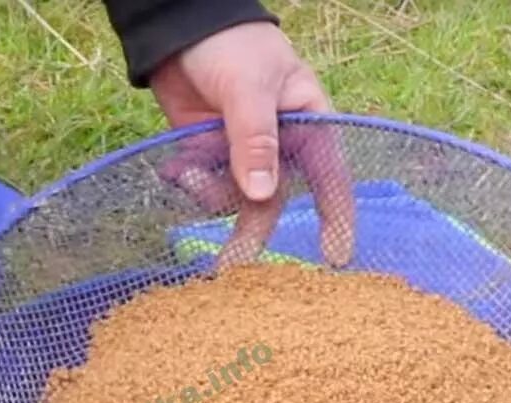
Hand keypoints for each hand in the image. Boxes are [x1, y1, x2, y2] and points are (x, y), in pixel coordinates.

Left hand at [150, 22, 354, 265]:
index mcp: (308, 124)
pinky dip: (189, 182)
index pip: (329, 177)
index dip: (335, 217)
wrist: (180, 29)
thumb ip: (254, 141)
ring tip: (185, 171)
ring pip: (233, 198)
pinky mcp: (209, 157)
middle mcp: (279, 146)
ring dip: (208, 192)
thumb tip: (261, 195)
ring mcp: (241, 154)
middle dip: (251, 232)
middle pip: (272, 200)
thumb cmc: (231, 46)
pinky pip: (205, 188)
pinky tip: (175, 167)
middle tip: (231, 266)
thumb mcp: (248, 88)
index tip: (336, 257)